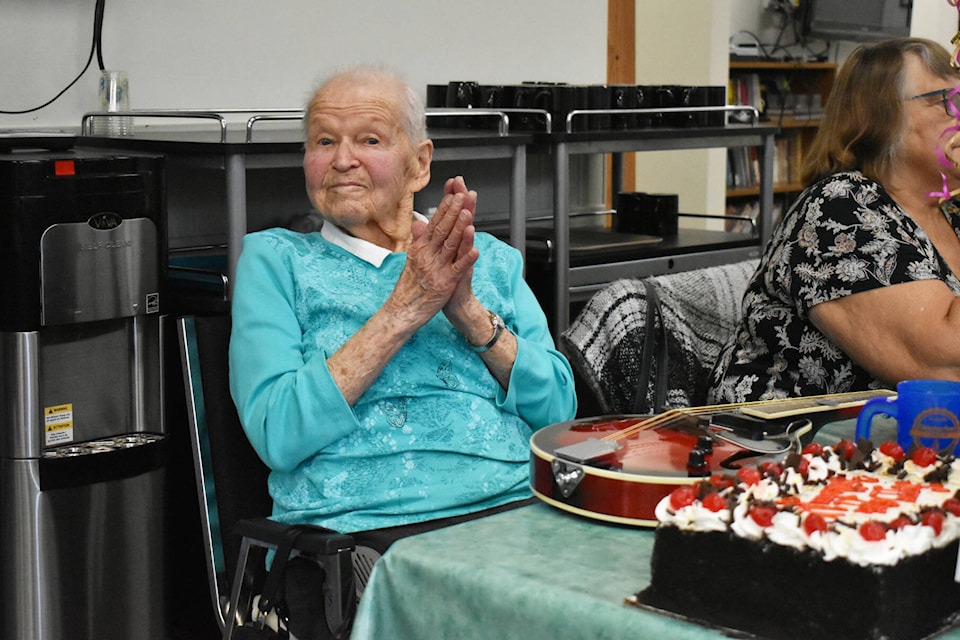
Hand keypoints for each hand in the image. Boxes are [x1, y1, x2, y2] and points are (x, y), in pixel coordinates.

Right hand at [387, 176, 478, 326]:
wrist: (403, 311)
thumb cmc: (409, 287)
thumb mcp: (412, 260)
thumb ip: (418, 240)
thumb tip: (418, 223)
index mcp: (420, 248)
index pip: (434, 224)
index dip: (444, 209)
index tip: (452, 194)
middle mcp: (427, 255)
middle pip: (442, 230)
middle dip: (453, 211)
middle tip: (462, 196)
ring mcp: (436, 269)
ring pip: (450, 245)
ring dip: (459, 229)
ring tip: (467, 214)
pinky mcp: (444, 283)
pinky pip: (457, 269)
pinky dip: (466, 259)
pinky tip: (475, 250)